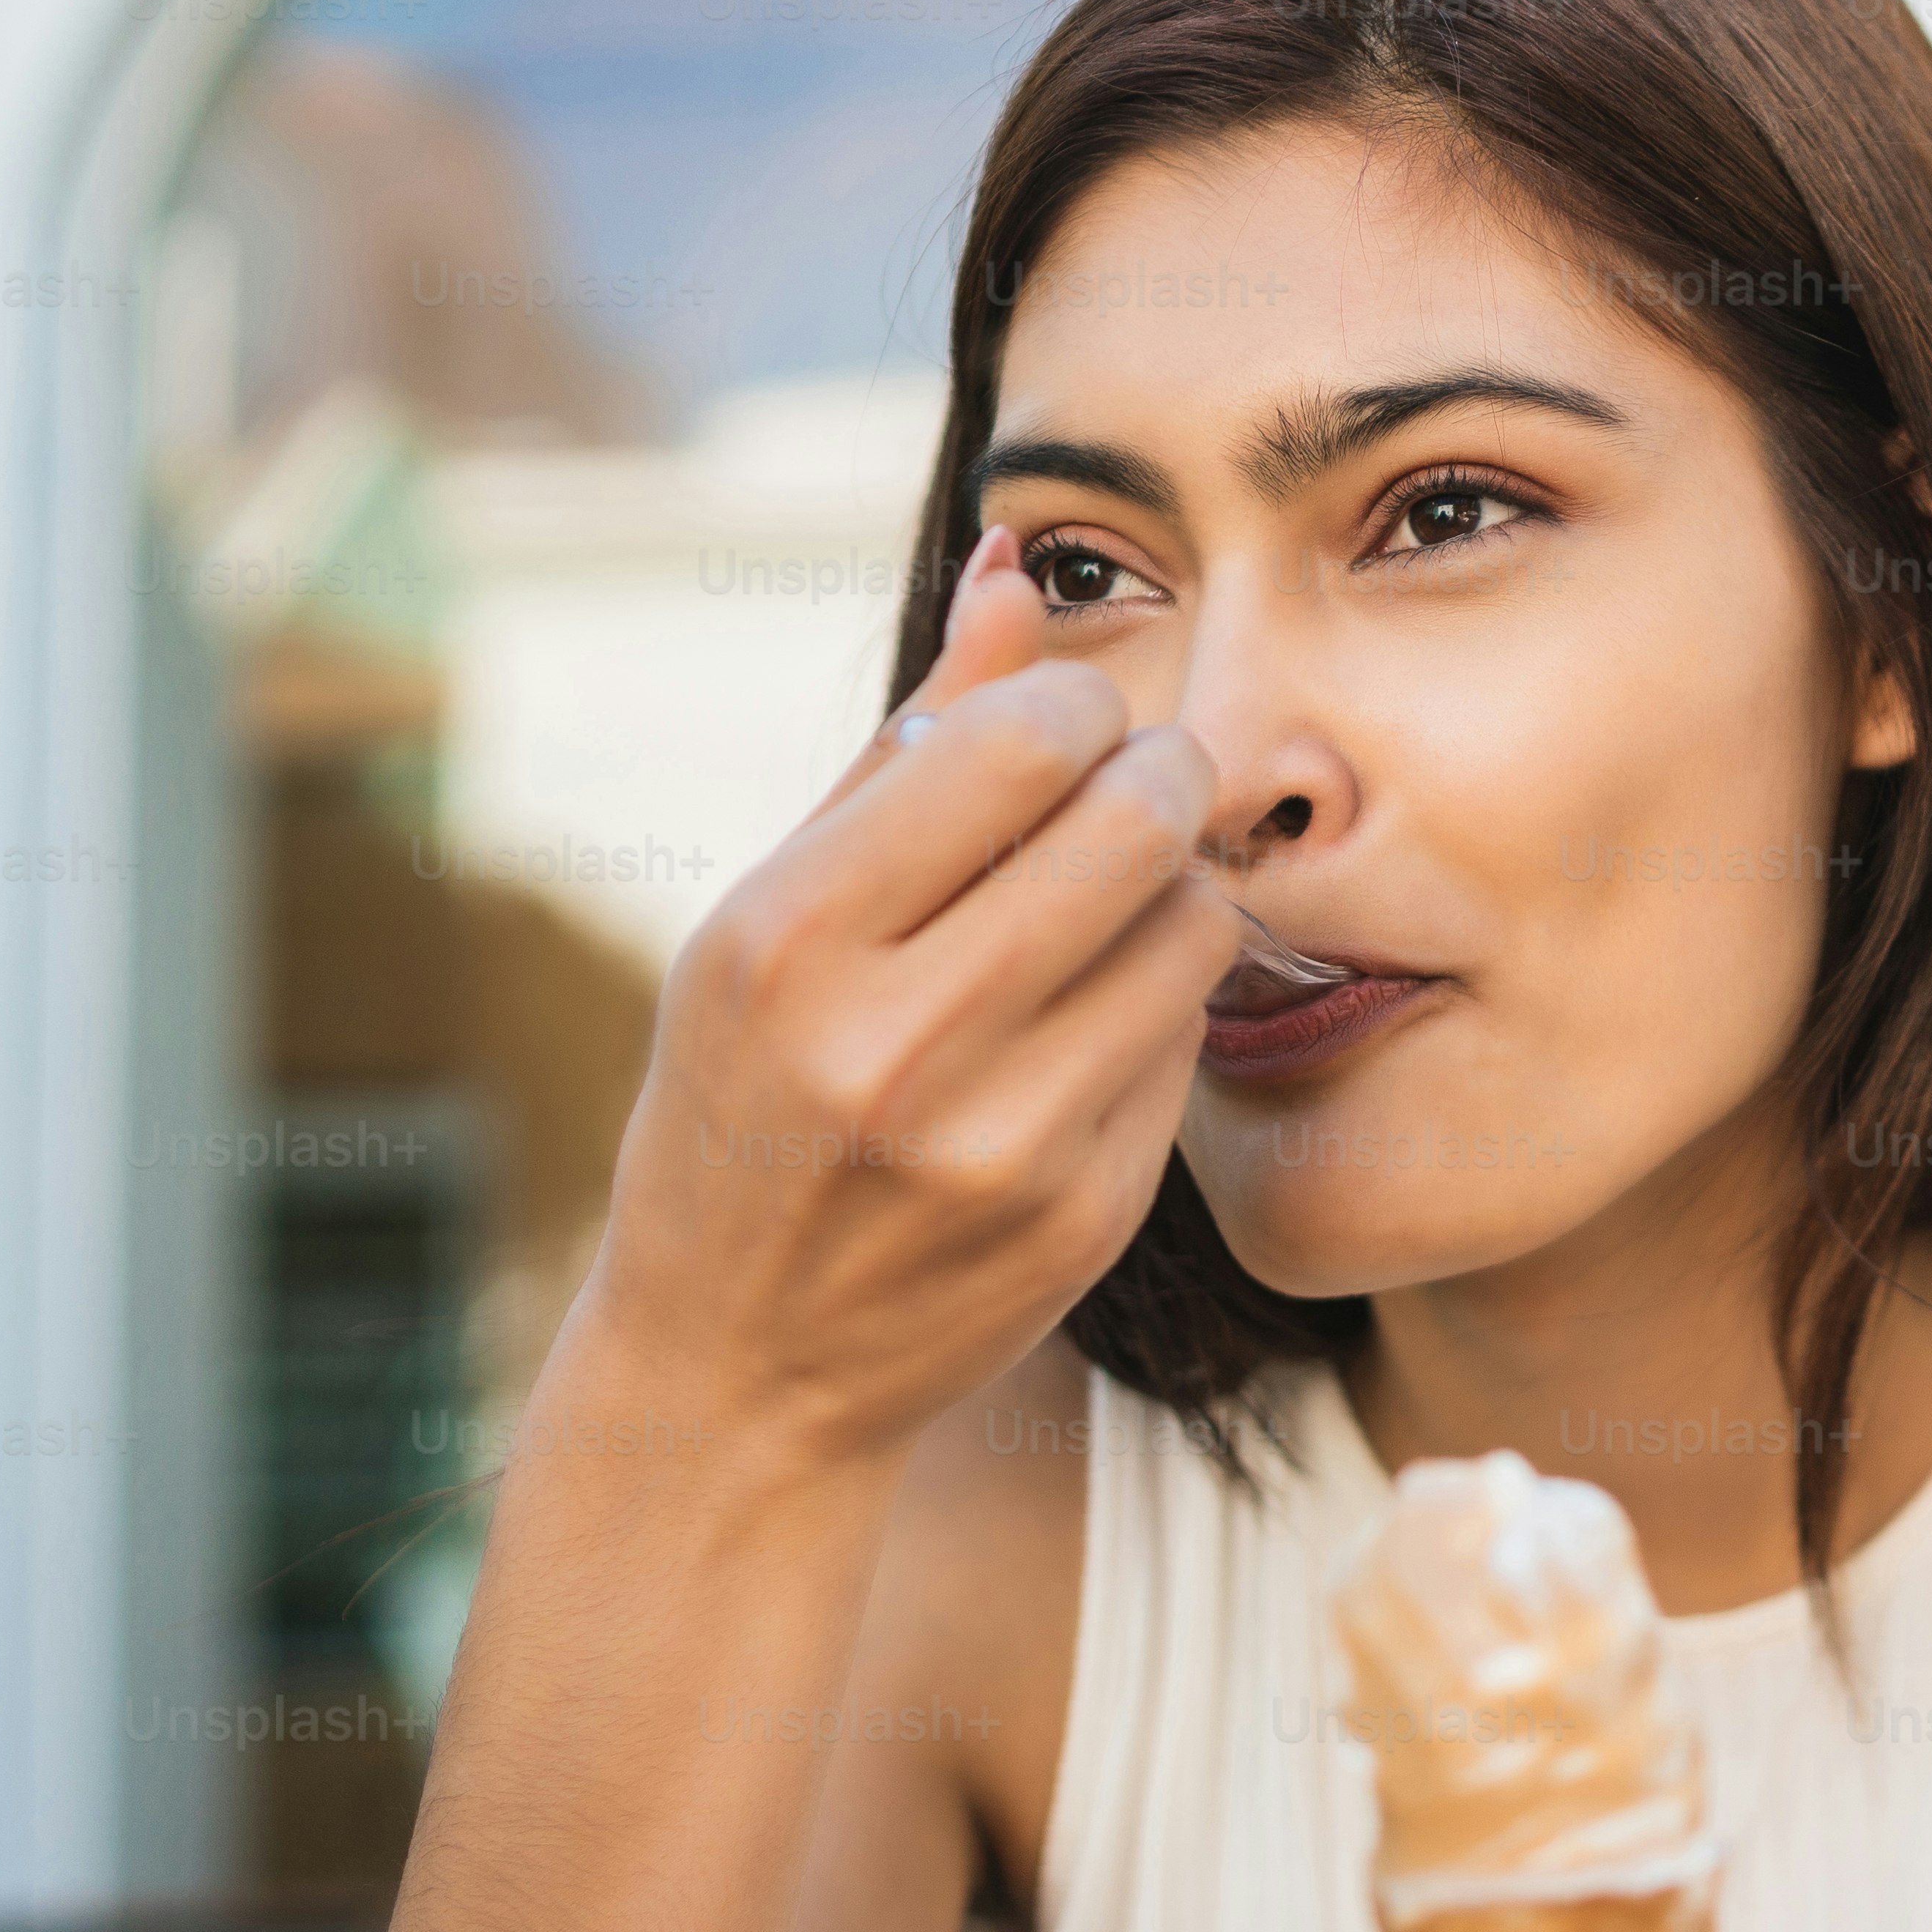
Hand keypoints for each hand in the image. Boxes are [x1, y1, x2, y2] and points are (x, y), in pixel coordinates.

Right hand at [558, 531, 1238, 1472]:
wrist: (740, 1366)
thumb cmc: (742, 1106)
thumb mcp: (768, 917)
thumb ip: (904, 741)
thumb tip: (1017, 565)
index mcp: (792, 940)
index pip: (1017, 741)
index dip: (1076, 705)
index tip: (1066, 726)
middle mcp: (895, 1042)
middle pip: (1132, 821)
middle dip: (1156, 773)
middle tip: (1132, 783)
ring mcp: (1000, 1141)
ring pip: (1190, 927)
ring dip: (1174, 888)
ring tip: (1107, 903)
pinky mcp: (1085, 1215)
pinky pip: (1185, 1042)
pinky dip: (1159, 1004)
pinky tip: (1090, 1019)